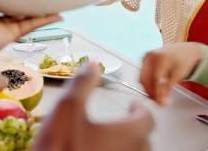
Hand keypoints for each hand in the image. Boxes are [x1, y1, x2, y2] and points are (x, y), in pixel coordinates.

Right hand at [34, 63, 153, 150]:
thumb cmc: (59, 146)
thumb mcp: (67, 107)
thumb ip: (82, 82)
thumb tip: (92, 65)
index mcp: (128, 134)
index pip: (148, 119)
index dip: (141, 110)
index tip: (132, 106)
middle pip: (145, 139)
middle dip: (136, 128)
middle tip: (123, 121)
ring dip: (129, 144)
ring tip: (113, 137)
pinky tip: (100, 150)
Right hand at [139, 42, 204, 104]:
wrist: (184, 51)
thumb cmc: (183, 61)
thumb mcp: (178, 75)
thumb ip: (168, 88)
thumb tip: (162, 102)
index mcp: (161, 57)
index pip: (156, 79)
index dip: (157, 93)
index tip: (161, 103)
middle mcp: (151, 55)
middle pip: (145, 79)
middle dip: (151, 93)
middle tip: (159, 102)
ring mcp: (146, 57)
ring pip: (142, 78)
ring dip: (148, 89)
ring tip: (157, 96)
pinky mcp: (144, 59)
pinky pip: (142, 75)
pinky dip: (147, 83)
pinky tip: (155, 88)